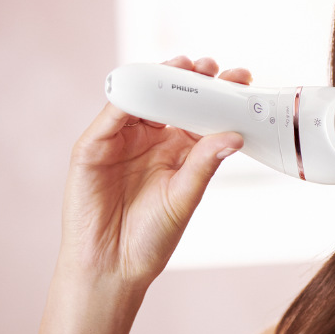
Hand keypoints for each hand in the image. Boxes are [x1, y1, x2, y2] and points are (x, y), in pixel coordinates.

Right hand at [56, 56, 248, 292]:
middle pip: (171, 97)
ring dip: (161, 79)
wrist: (112, 266)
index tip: (241, 80)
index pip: (198, 112)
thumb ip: (204, 164)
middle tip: (214, 67)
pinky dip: (127, 97)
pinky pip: (110, 115)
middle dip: (193, 78)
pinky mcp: (93, 147)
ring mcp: (121, 140)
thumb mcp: (185, 196)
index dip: (217, 94)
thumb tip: (235, 136)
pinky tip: (147, 86)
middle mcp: (150, 139)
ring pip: (141, 98)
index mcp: (177, 150)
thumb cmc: (151, 237)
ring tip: (185, 67)